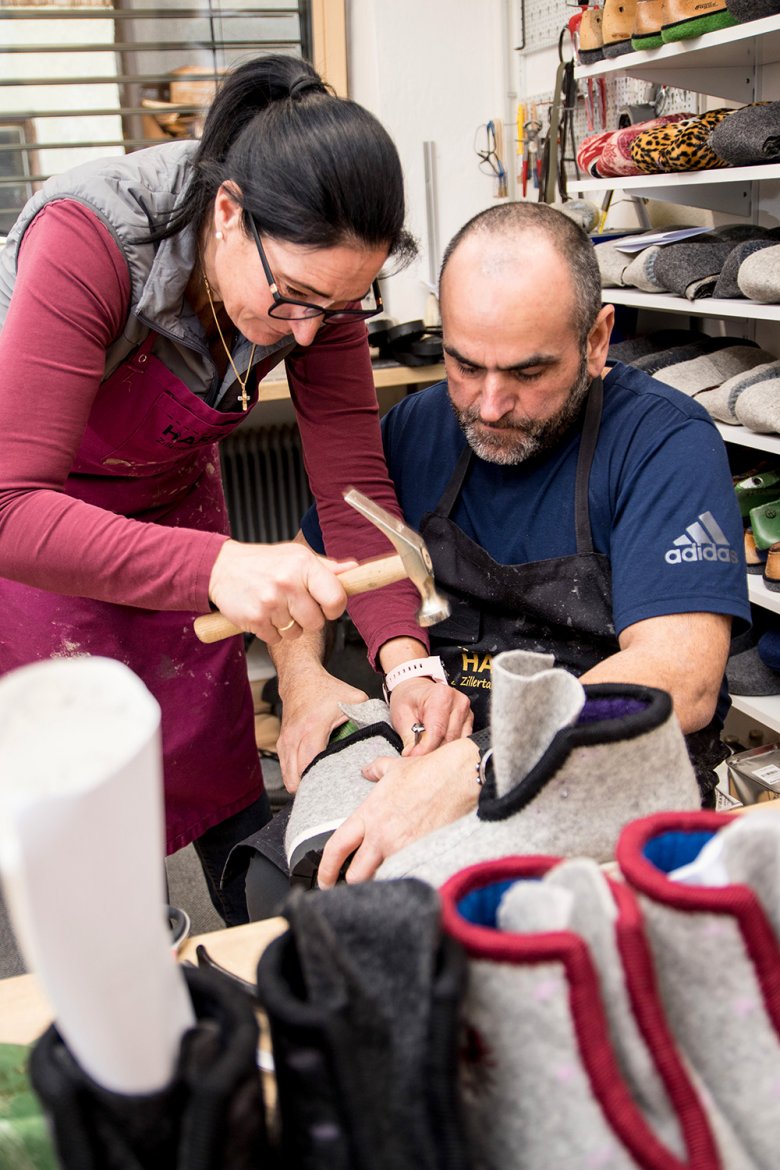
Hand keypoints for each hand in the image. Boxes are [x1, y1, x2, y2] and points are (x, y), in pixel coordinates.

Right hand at [208, 539, 356, 644]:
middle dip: (308, 618)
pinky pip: (276, 638)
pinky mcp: (255, 619)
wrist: (221, 568)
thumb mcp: (296, 556)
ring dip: (288, 625)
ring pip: (296, 633)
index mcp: (303, 564)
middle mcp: (287, 582)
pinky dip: (271, 631)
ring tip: (276, 606)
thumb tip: (354, 570)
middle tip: (293, 604)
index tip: (327, 606)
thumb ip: (326, 567)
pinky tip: (263, 613)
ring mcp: (270, 602)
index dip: (335, 607)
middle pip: (317, 622)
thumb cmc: (263, 562)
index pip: (336, 598)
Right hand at [276, 666, 368, 792]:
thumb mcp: (354, 698)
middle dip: (313, 788)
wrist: (300, 679)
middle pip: (297, 776)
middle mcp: (296, 736)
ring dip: (303, 784)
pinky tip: (310, 777)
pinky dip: (296, 776)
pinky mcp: (281, 744)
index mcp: (314, 727)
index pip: (312, 762)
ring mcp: (286, 741)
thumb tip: (389, 732)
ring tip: (321, 786)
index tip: (337, 790)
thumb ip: (370, 715)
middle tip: (332, 793)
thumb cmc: (326, 689)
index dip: (323, 779)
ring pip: (289, 777)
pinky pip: (285, 770)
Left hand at [317, 738, 479, 886]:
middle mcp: (380, 835)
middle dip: (355, 883)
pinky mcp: (422, 855)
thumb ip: (375, 770)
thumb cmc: (430, 770)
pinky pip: (406, 877)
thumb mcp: (395, 767)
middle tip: (359, 884)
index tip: (323, 880)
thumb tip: (367, 770)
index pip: (336, 848)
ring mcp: (402, 848)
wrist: (460, 776)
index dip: (325, 869)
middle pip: (355, 875)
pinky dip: (405, 879)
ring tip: (387, 880)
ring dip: (382, 883)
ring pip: (381, 880)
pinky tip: (411, 877)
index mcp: (369, 814)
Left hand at [388, 678, 472, 755]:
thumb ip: (408, 737)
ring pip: (457, 742)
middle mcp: (458, 702)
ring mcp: (466, 712)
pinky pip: (462, 741)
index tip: (415, 757)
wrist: (416, 690)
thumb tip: (413, 755)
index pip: (437, 730)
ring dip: (441, 751)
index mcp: (441, 696)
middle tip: (418, 758)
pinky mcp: (469, 721)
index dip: (426, 748)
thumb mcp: (402, 715)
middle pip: (449, 738)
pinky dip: (449, 748)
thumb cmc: (410, 699)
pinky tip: (437, 747)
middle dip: (433, 751)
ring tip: (426, 752)